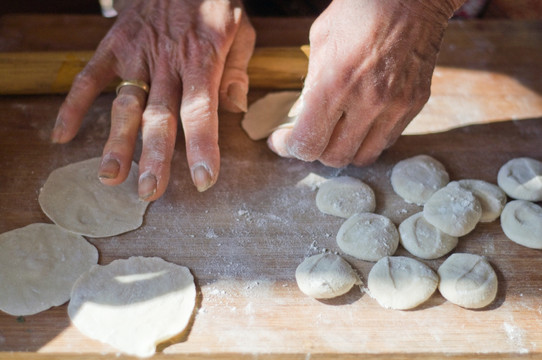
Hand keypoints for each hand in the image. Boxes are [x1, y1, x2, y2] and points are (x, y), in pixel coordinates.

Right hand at [52, 0, 255, 199]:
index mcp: (202, 60)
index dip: (202, 147)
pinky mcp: (114, 46)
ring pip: (125, 104)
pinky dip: (74, 105)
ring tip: (111, 176)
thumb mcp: (241, 30)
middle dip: (155, 156)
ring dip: (117, 141)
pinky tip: (63, 136)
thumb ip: (237, 70)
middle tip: (149, 191)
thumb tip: (235, 109)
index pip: (202, 110)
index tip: (204, 180)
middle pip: (160, 116)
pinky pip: (89, 78)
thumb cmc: (215, 3)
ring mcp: (137, 54)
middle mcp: (167, 62)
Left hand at [268, 0, 463, 166]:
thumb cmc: (359, 11)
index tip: (282, 141)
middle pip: (334, 158)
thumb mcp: (320, 42)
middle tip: (310, 136)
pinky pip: (386, 140)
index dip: (288, 148)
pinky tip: (361, 121)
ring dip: (344, 150)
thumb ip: (312, 84)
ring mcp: (395, 106)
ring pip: (363, 156)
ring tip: (336, 133)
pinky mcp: (414, 105)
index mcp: (335, 84)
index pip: (307, 144)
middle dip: (315, 151)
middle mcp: (367, 102)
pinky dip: (368, 139)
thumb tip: (305, 114)